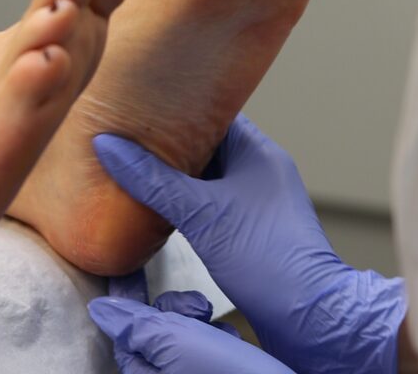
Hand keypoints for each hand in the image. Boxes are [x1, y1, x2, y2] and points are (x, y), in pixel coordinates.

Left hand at [89, 297, 296, 373]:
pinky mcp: (218, 372)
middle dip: (176, 309)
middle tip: (198, 310)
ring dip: (200, 321)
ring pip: (185, 331)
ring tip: (219, 329)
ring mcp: (193, 373)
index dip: (130, 296)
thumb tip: (101, 310)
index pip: (125, 330)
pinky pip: (210, 343)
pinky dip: (220, 336)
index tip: (131, 265)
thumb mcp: (176, 342)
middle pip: (156, 327)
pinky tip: (234, 342)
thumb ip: (137, 325)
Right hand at [93, 114, 406, 373]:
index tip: (146, 106)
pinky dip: (193, 200)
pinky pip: (218, 201)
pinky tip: (166, 208)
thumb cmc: (266, 256)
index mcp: (259, 150)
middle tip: (135, 138)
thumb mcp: (199, 213)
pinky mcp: (256, 226)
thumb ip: (152, 181)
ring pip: (213, 175)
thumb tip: (110, 146)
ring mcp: (262, 197)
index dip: (180, 107)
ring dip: (182, 175)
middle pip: (211, 143)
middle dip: (174, 144)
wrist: (307, 313)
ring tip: (143, 170)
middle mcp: (263, 168)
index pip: (215, 113)